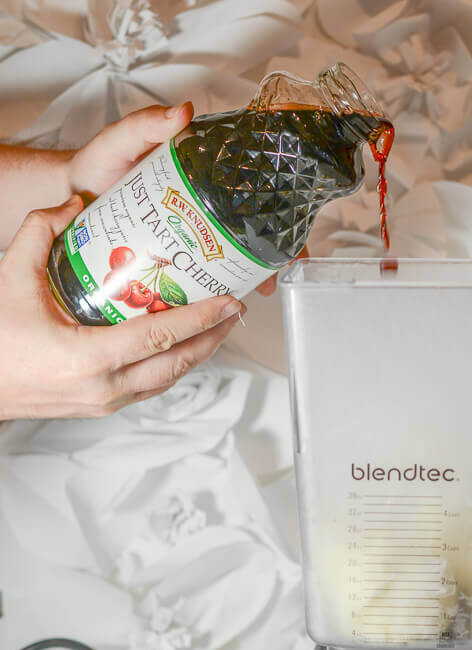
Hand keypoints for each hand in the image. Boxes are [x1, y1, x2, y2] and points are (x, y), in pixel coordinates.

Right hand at [0, 196, 244, 418]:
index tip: (226, 302)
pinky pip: (151, 386)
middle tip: (233, 309)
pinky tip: (182, 346)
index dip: (200, 319)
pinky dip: (172, 365)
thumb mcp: (11, 278)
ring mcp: (107, 403)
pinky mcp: (104, 408)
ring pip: (168, 379)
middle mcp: (105, 388)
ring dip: (197, 354)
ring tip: (217, 326)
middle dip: (212, 336)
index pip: (160, 338)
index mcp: (89, 359)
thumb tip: (74, 203)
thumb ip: (39, 232)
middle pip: (177, 363)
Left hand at [66, 102, 285, 296]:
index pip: (255, 192)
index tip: (291, 240)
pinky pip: (202, 275)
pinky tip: (220, 302)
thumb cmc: (96, 166)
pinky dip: (214, 290)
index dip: (280, 216)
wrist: (70, 198)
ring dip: (246, 277)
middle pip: (252, 232)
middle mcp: (203, 206)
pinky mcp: (174, 258)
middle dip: (269, 257)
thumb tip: (182, 112)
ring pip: (231, 258)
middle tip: (270, 277)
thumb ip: (146, 125)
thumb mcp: (121, 141)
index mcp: (203, 175)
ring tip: (253, 292)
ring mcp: (190, 234)